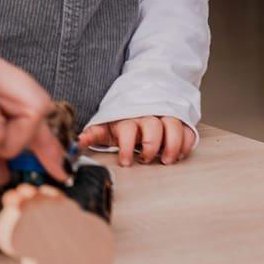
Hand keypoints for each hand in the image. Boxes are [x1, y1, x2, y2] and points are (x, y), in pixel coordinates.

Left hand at [78, 116, 193, 165]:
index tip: (126, 162)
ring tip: (166, 160)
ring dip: (172, 144)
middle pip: (153, 127)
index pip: (128, 130)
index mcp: (126, 119)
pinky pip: (187, 129)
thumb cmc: (120, 121)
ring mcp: (163, 117)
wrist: (138, 102)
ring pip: (173, 126)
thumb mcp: (104, 128)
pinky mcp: (178, 121)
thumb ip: (91, 135)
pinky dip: (186, 143)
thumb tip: (77, 143)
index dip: (127, 147)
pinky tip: (179, 155)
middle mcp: (146, 116)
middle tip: (147, 159)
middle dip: (151, 146)